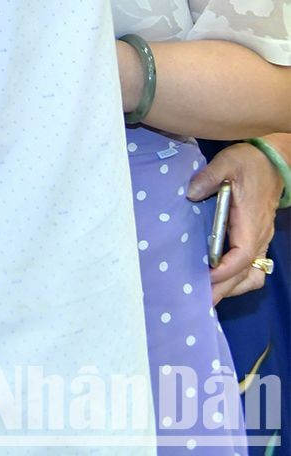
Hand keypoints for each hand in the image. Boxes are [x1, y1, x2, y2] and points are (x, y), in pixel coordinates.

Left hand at [190, 142, 282, 301]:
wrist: (273, 160)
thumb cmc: (249, 162)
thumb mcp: (226, 163)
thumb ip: (208, 178)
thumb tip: (191, 195)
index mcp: (251, 222)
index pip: (242, 255)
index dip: (225, 270)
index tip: (204, 277)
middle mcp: (259, 236)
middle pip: (246, 273)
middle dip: (224, 289)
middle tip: (200, 303)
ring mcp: (260, 239)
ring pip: (252, 274)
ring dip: (232, 287)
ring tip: (209, 297)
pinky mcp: (257, 238)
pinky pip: (252, 267)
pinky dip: (238, 278)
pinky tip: (220, 281)